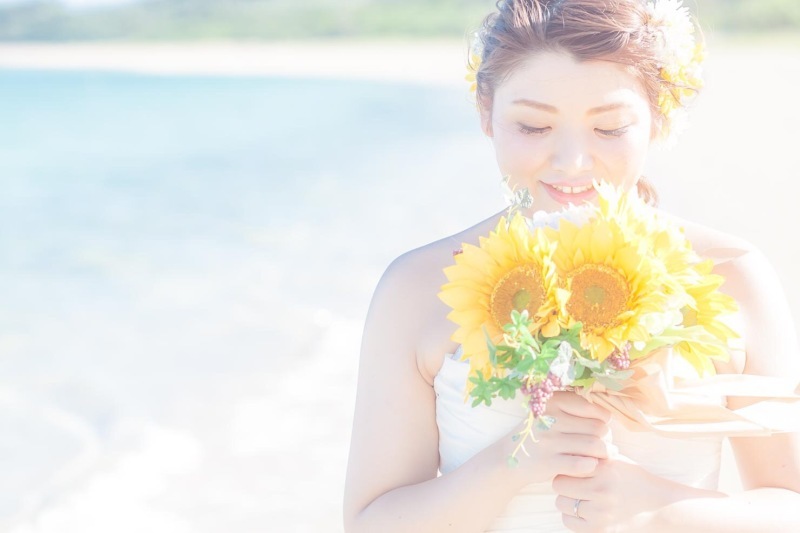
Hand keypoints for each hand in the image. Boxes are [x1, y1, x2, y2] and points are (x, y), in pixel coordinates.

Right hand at [505, 391, 613, 484]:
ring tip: (604, 456)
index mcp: (552, 401)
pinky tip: (591, 466)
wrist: (510, 458)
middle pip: (597, 428)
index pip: (592, 408)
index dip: (603, 419)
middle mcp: (549, 418)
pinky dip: (592, 466)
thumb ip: (576, 409)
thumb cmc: (540, 434)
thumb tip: (609, 418)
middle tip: (606, 444)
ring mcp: (548, 441)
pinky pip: (583, 465)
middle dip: (607, 438)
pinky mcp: (548, 462)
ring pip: (594, 446)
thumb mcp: (551, 413)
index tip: (601, 427)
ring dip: (604, 453)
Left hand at [552, 457, 668, 531]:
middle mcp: (602, 490)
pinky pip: (569, 522)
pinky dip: (572, 517)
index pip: (566, 466)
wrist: (659, 507)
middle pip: (559, 485)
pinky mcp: (600, 530)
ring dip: (567, 501)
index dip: (567, 467)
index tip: (573, 470)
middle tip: (573, 485)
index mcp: (605, 469)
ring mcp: (601, 513)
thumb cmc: (633, 479)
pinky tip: (584, 512)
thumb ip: (592, 452)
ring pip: (562, 504)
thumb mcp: (616, 460)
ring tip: (579, 498)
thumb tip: (565, 446)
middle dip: (564, 484)